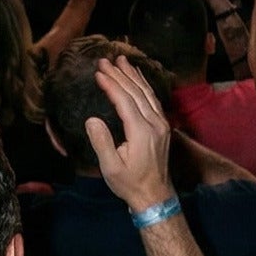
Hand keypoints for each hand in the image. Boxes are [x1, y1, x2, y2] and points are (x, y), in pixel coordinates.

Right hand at [84, 56, 175, 212]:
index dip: (112, 84)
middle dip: (121, 74)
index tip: (98, 72)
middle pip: (137, 92)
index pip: (125, 100)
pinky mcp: (163, 126)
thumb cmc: (129, 183)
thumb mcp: (110, 167)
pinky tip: (138, 78)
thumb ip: (102, 142)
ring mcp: (162, 123)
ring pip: (148, 93)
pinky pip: (154, 99)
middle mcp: (155, 123)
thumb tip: (92, 119)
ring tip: (122, 60)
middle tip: (106, 59)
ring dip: (134, 75)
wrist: (156, 195)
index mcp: (142, 131)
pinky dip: (144, 85)